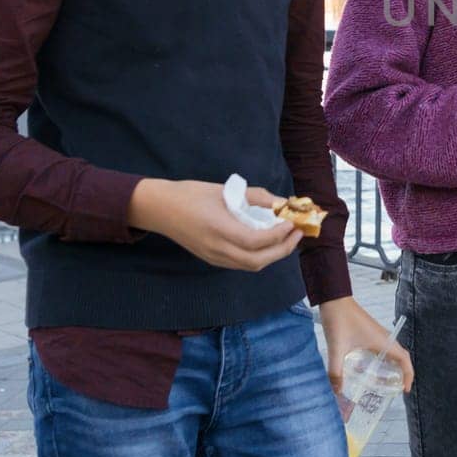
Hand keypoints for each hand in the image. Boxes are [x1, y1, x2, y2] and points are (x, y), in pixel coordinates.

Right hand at [126, 178, 299, 270]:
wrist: (159, 209)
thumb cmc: (190, 194)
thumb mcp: (224, 190)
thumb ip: (254, 197)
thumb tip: (282, 202)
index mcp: (218, 229)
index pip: (256, 241)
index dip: (279, 235)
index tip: (293, 222)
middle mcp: (216, 249)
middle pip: (257, 261)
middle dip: (282, 250)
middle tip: (297, 232)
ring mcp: (213, 257)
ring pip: (250, 266)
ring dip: (273, 255)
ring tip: (287, 237)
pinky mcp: (211, 259)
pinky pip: (240, 263)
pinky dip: (259, 256)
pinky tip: (267, 241)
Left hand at [320, 296, 414, 393]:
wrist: (334, 298)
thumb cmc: (339, 320)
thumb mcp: (337, 348)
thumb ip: (336, 372)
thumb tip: (337, 392)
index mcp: (382, 341)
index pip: (404, 359)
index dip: (408, 374)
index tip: (404, 389)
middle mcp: (383, 338)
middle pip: (400, 357)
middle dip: (400, 374)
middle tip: (393, 390)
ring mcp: (376, 334)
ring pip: (390, 353)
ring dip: (391, 367)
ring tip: (382, 383)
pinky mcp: (368, 332)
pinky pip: (380, 349)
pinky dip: (380, 360)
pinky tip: (366, 368)